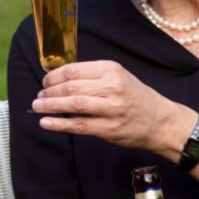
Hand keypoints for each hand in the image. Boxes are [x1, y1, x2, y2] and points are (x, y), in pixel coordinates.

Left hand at [31, 60, 181, 151]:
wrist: (161, 121)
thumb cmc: (136, 97)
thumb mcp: (119, 76)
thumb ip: (93, 76)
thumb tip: (61, 79)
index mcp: (110, 69)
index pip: (73, 70)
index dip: (54, 76)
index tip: (45, 81)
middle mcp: (111, 86)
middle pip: (70, 87)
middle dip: (49, 92)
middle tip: (38, 96)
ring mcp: (110, 108)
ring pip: (72, 105)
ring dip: (50, 106)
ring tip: (37, 107)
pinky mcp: (109, 129)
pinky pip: (79, 125)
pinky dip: (59, 124)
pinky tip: (46, 122)